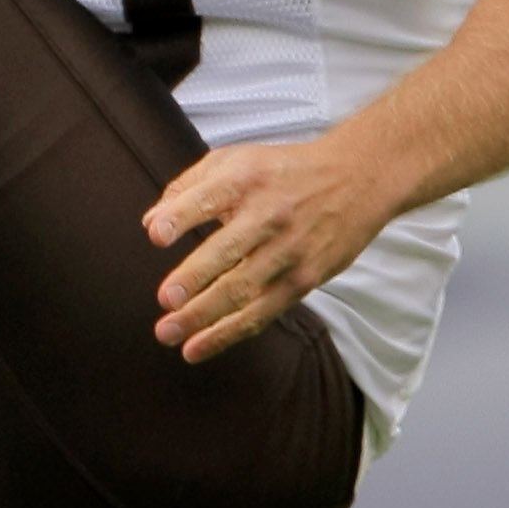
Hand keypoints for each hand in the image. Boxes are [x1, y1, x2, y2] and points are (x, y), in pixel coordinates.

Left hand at [142, 133, 390, 361]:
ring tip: (167, 333)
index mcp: (246, 179)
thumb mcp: (237, 160)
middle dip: (195, 277)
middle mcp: (268, 215)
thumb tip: (151, 223)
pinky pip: (261, 312)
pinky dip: (227, 333)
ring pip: (243, 289)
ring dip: (203, 315)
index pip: (210, 198)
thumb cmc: (284, 172)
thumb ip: (188, 187)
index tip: (157, 235)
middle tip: (165, 299)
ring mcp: (288, 250)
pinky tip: (196, 347)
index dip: (182, 216)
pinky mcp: (304, 279)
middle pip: (228, 250)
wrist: (357, 178)